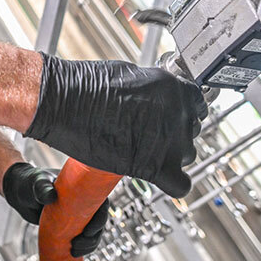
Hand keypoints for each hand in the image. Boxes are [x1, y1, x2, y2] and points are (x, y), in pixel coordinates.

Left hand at [1, 162, 109, 256]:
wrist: (20, 192)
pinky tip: (72, 254)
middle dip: (94, 236)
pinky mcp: (69, 226)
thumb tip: (51, 197)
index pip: (100, 202)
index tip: (88, 231)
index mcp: (82, 188)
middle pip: (99, 220)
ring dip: (89, 245)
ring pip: (92, 232)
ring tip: (74, 252)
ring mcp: (77, 215)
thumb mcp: (36, 183)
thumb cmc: (31, 182)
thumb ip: (42, 188)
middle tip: (78, 244)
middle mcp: (83, 202)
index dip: (100, 217)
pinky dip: (81, 247)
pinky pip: (81, 238)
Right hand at [24, 54, 206, 197]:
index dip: (180, 114)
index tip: (167, 121)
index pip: (196, 105)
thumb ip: (153, 90)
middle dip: (172, 135)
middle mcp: (179, 113)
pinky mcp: (156, 166)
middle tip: (147, 137)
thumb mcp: (130, 75)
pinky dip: (172, 184)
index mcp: (173, 88)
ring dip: (170, 157)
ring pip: (186, 157)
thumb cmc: (86, 86)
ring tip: (143, 153)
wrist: (64, 103)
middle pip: (191, 132)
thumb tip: (155, 101)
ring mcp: (171, 141)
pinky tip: (155, 176)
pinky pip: (180, 185)